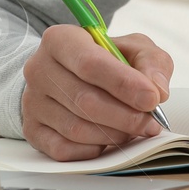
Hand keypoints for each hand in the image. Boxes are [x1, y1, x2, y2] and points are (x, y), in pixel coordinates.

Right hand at [21, 26, 172, 160]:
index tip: (152, 99)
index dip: (124, 84)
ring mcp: (32, 101)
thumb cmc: (105, 61)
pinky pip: (63, 149)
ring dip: (113, 135)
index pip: (90, 64)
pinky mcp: (32, 129)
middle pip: (85, 100)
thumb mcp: (133, 48)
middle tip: (151, 123)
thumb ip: (151, 62)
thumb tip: (157, 90)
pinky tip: (108, 141)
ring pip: (76, 128)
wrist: (70, 75)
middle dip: (125, 116)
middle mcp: (39, 69)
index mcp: (61, 39)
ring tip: (134, 131)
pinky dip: (92, 149)